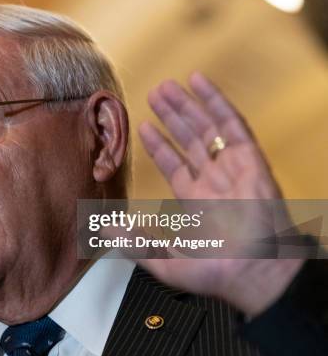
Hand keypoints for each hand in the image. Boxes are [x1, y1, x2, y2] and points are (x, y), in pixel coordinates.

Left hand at [136, 71, 303, 316]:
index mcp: (196, 200)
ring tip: (166, 86)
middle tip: (154, 94)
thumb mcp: (164, 259)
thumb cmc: (216, 272)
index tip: (142, 126)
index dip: (159, 145)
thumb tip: (101, 228)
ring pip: (206, 127)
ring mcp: (232, 168)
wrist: (254, 273)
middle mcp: (213, 180)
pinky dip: (216, 101)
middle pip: (189, 139)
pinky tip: (198, 83)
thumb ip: (134, 241)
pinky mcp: (249, 159)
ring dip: (187, 105)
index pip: (174, 164)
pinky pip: (232, 124)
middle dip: (171, 116)